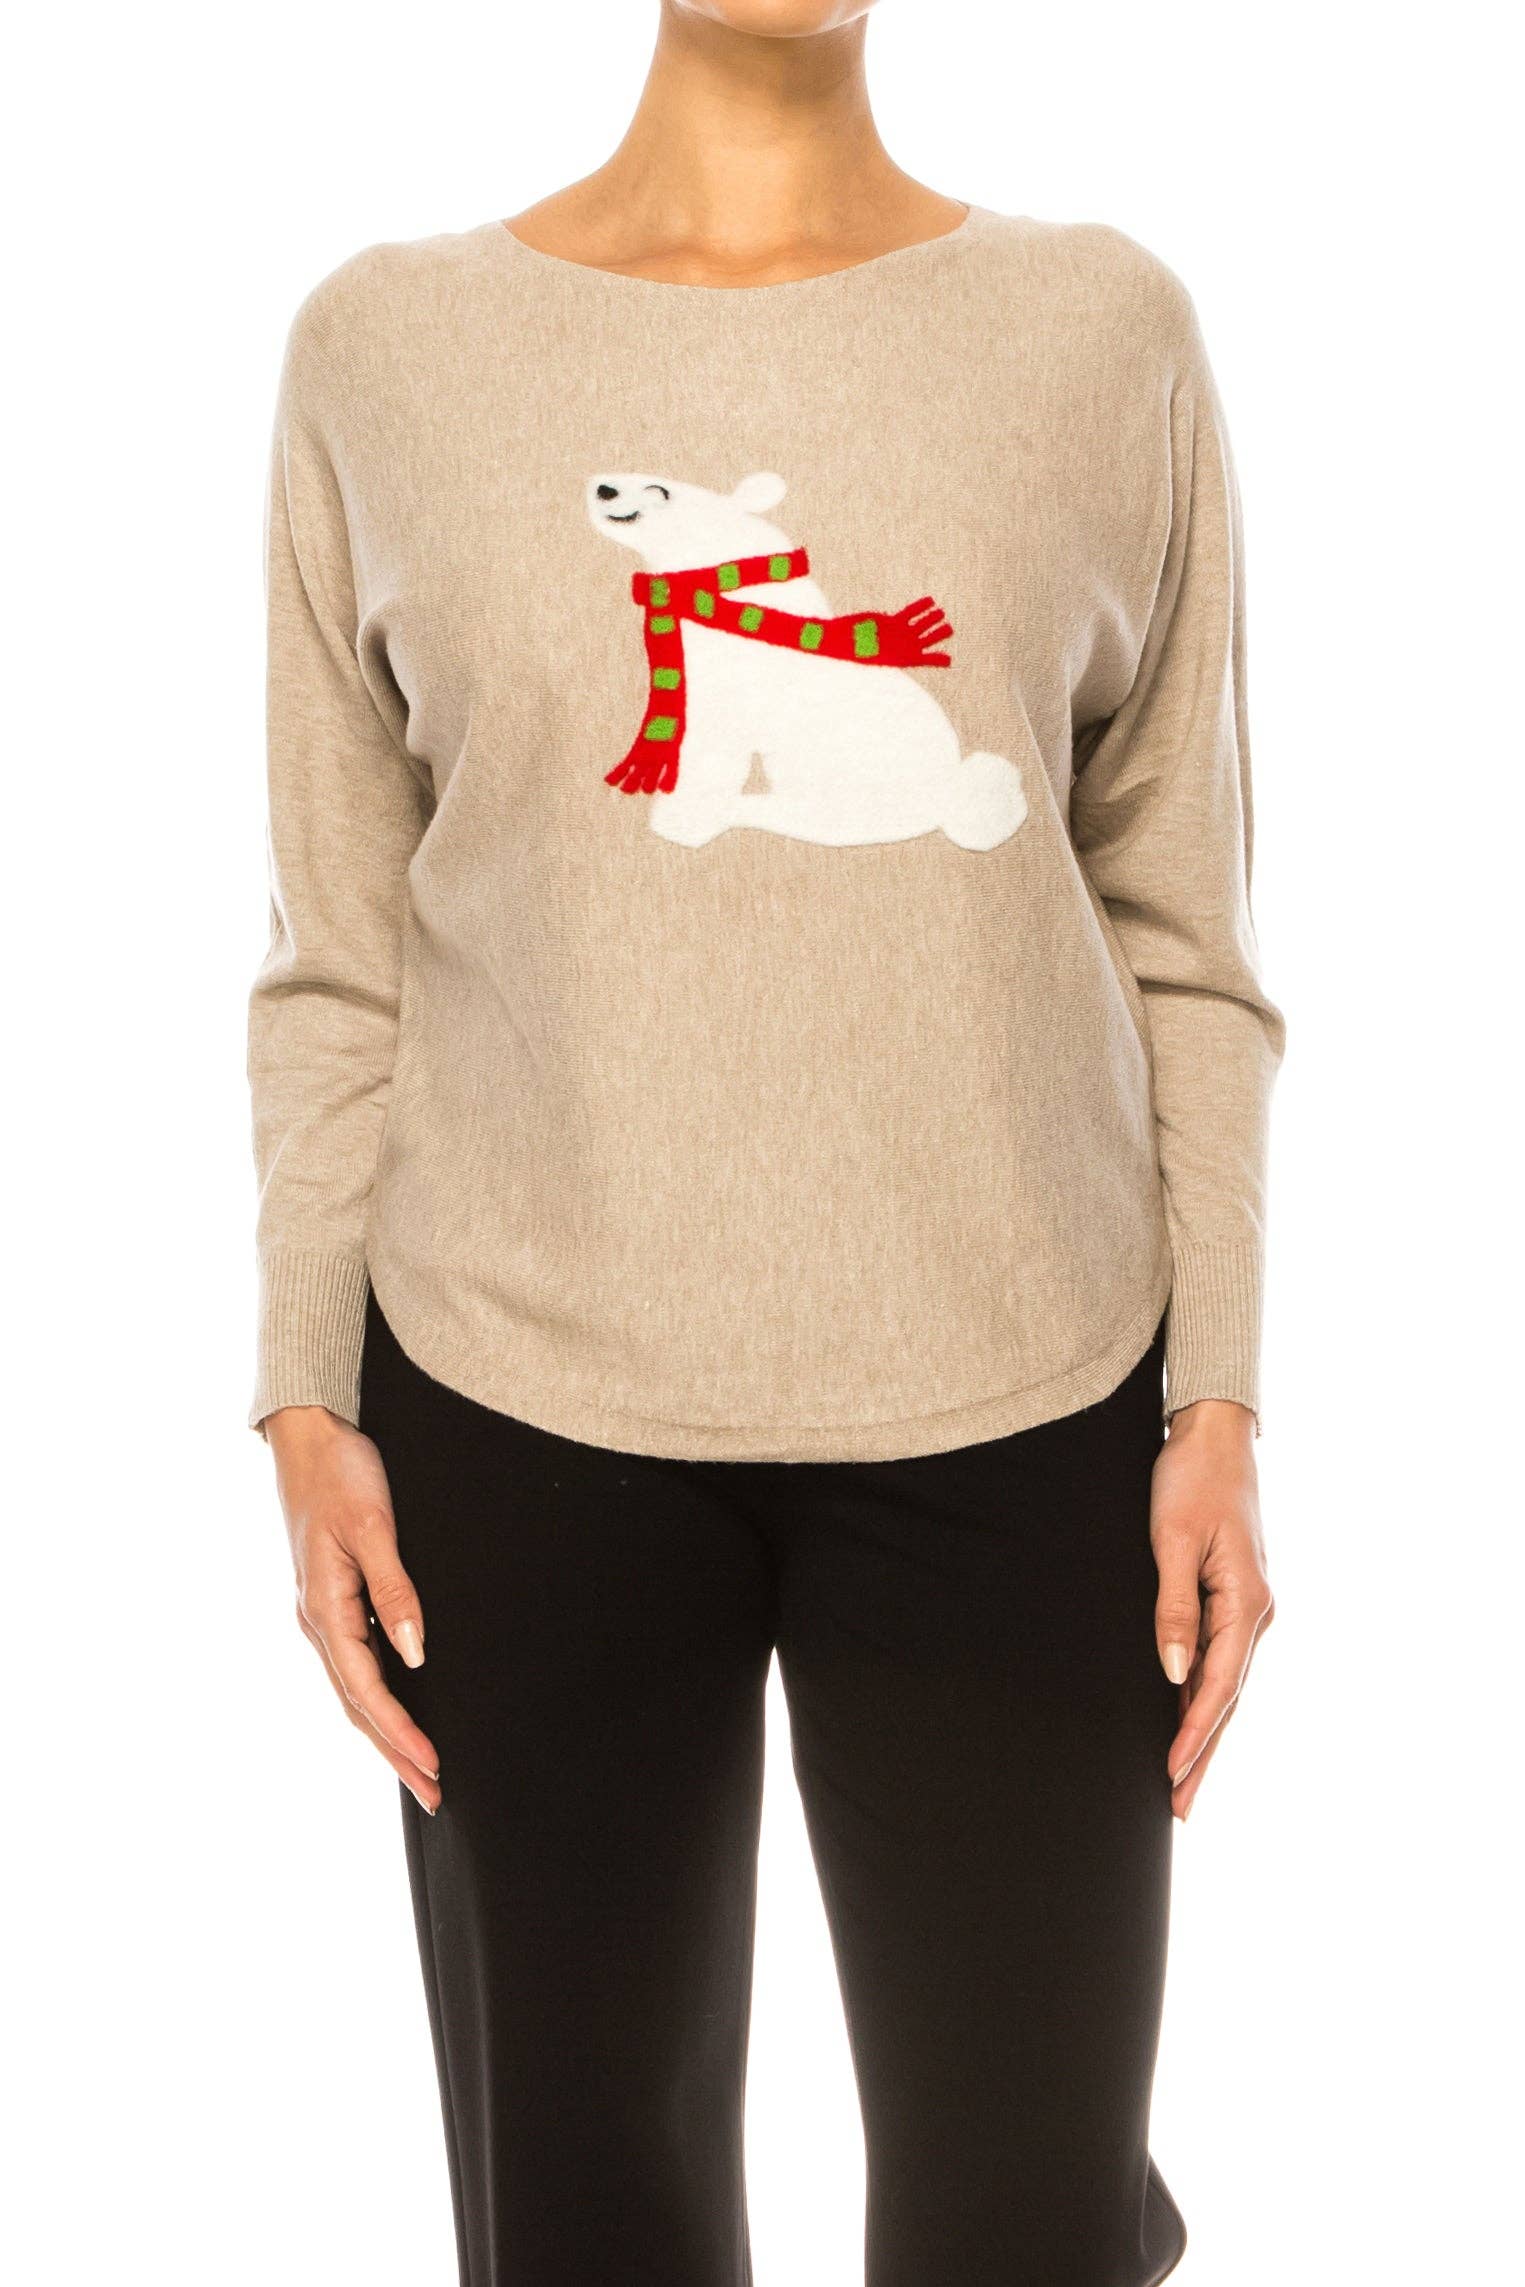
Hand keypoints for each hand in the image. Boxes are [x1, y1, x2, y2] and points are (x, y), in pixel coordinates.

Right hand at [267, 1406, 440, 1813]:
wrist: (308, 1436)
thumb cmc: (341, 1474)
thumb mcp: (374, 1527)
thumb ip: (395, 1590)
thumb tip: (415, 1656)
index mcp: (324, 1608)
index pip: (366, 1690)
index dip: (400, 1732)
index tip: (432, 1765)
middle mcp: (318, 1620)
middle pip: (357, 1704)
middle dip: (394, 1752)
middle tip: (433, 1795)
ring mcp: (322, 1611)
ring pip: (355, 1689)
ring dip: (386, 1732)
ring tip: (420, 1768)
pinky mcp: (332, 1598)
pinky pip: (355, 1664)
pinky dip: (376, 1699)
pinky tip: (399, 1710)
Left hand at [1151, 1399, 1273, 1819]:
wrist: (1213, 1434)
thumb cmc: (1191, 1479)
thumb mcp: (1172, 1540)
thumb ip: (1173, 1607)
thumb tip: (1172, 1671)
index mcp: (1248, 1602)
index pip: (1219, 1685)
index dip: (1194, 1732)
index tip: (1171, 1772)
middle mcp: (1256, 1612)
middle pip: (1227, 1697)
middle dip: (1202, 1752)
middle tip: (1178, 1807)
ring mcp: (1248, 1608)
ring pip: (1224, 1684)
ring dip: (1203, 1730)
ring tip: (1180, 1780)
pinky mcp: (1234, 1598)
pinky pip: (1219, 1660)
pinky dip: (1202, 1696)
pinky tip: (1183, 1720)